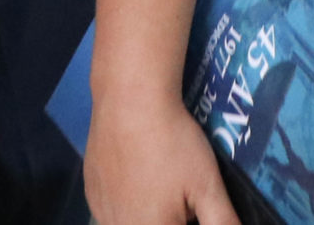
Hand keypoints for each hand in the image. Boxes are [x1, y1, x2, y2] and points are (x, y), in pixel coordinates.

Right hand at [85, 95, 237, 224]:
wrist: (129, 100)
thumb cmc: (172, 144)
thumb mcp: (208, 186)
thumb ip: (222, 222)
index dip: (189, 218)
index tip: (194, 205)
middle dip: (173, 216)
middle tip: (183, 195)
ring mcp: (101, 213)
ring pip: (130, 223)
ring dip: (150, 214)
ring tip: (163, 185)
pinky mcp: (90, 193)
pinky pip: (112, 214)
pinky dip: (128, 207)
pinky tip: (140, 180)